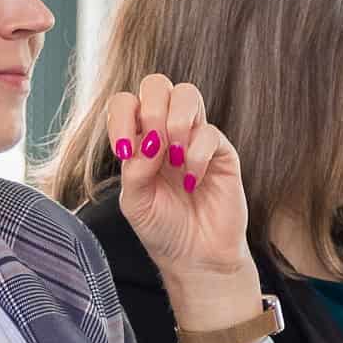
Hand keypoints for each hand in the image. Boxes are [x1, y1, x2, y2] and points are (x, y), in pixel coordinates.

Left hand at [107, 73, 263, 331]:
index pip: (126, 103)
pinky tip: (192, 180)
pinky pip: (210, 133)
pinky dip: (196, 154)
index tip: (123, 151)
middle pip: (157, 84)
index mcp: (139, 140)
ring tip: (174, 157)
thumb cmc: (163, 230)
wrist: (195, 258)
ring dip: (176, 120)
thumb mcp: (135, 203)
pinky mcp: (222, 153)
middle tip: (153, 145)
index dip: (121, 117)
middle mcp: (166, 132)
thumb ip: (134, 169)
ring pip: (187, 93)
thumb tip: (147, 141)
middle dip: (151, 109)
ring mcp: (195, 139)